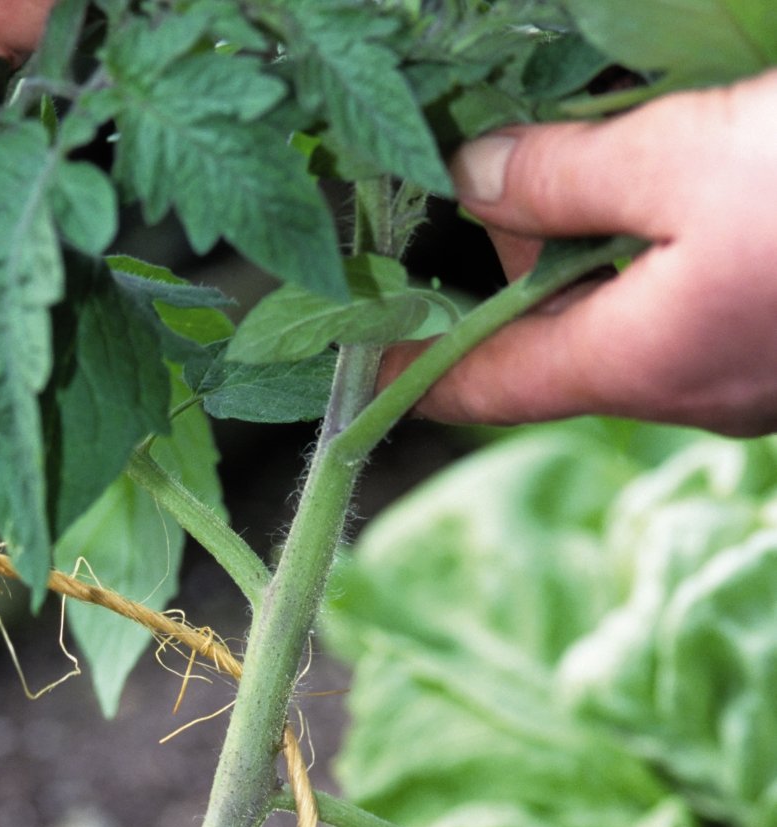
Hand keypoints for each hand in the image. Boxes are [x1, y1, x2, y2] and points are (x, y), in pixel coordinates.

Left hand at [384, 69, 776, 437]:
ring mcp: (745, 375)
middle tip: (476, 191)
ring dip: (587, 254)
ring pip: (630, 320)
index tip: (363, 361)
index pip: (490, 385)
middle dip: (510, 272)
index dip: (418, 370)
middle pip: (559, 342)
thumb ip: (569, 177)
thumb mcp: (692, 160)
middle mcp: (685, 390)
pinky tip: (661, 193)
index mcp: (636, 364)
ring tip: (565, 173)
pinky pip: (689, 309)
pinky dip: (650, 256)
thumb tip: (473, 177)